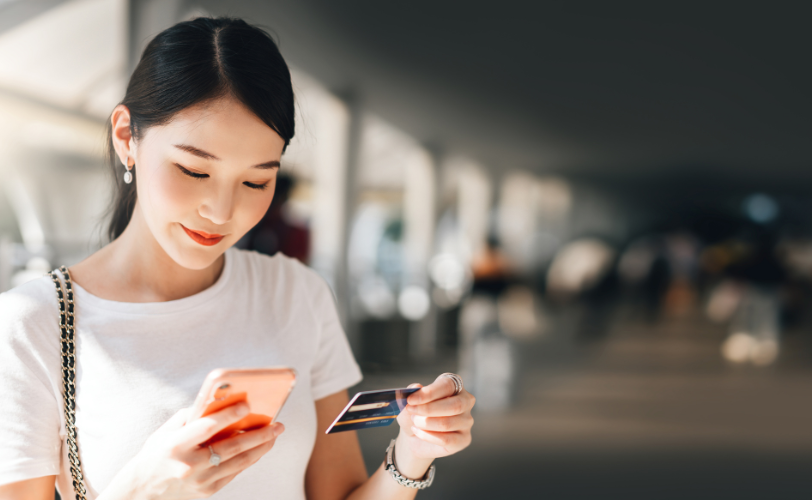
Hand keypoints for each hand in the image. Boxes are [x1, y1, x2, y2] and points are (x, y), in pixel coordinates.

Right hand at [101, 403, 283, 499]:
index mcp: (175, 446)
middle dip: (259, 434)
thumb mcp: (164, 433)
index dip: (228, 416)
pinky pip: (235, 472)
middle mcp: (189, 465)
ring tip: (275, 433)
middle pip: (232, 447)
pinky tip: (260, 447)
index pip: (206, 428)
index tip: (247, 404)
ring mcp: (200, 481)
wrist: (141, 492)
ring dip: (261, 447)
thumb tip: (220, 402)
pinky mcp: (207, 492)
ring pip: (239, 462)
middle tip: (278, 423)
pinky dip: (249, 458)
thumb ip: (191, 417)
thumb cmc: (156, 454)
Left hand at [393, 374, 474, 477]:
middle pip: (455, 405)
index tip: (411, 399)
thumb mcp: (410, 402)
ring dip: (425, 423)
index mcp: (455, 385)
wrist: (415, 436)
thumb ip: (412, 392)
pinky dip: (427, 436)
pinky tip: (417, 431)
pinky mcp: (464, 439)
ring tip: (414, 421)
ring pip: (448, 423)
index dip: (429, 392)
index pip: (448, 385)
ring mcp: (467, 421)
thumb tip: (416, 387)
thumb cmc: (415, 414)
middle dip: (428, 409)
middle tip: (411, 410)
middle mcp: (465, 401)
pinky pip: (446, 440)